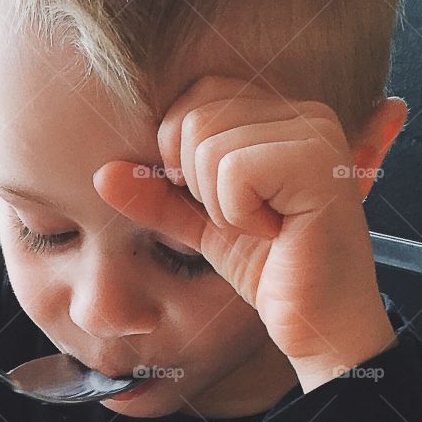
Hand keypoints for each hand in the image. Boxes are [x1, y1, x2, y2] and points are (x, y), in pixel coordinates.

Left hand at [93, 76, 406, 390]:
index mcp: (282, 114)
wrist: (319, 323)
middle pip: (194, 116)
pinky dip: (237, 213)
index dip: (180, 155)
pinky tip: (274, 233)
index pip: (195, 97)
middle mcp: (306, 113)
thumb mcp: (201, 225)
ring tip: (262, 227)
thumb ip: (158, 195)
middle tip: (244, 219)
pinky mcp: (317, 166)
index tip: (218, 203)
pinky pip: (232, 170)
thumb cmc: (271, 269)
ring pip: (207, 144)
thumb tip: (102, 174)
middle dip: (196, 183)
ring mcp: (316, 135)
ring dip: (219, 204)